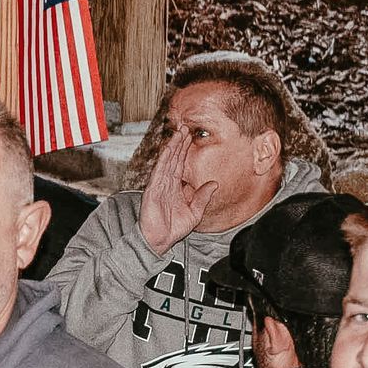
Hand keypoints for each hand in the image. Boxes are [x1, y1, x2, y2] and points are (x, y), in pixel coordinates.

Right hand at [138, 134, 216, 254]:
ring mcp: (158, 185)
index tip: (190, 136)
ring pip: (166, 161)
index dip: (185, 150)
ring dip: (172, 146)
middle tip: (185, 127)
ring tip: (179, 132)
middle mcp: (165, 183)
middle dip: (179, 143)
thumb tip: (214, 184)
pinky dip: (164, 159)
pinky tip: (169, 149)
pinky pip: (159, 171)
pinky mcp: (152, 190)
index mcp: (175, 187)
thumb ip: (203, 197)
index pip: (180, 164)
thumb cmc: (174, 228)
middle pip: (173, 158)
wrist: (160, 240)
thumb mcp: (195, 212)